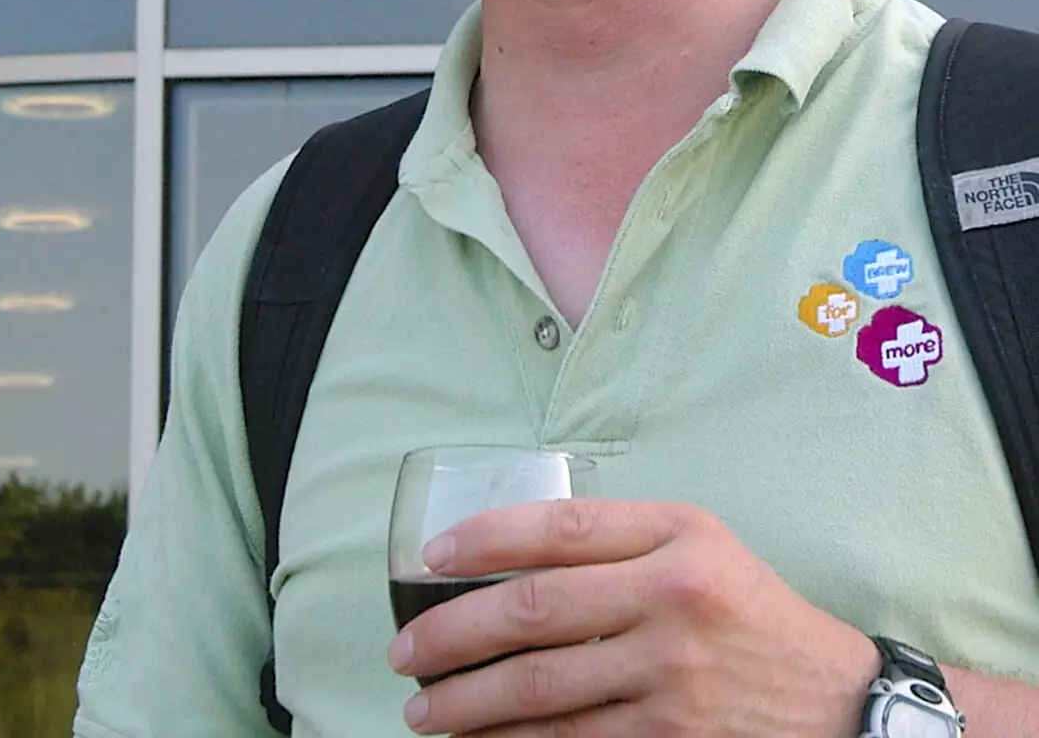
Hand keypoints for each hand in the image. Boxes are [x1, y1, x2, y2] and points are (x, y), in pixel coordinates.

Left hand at [388, 498, 878, 735]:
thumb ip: (620, 539)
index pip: (559, 528)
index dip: (484, 539)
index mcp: (677, 535)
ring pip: (541, 689)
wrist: (833, 700)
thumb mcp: (699, 545)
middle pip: (535, 611)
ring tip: (423, 708)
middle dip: (452, 634)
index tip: (432, 558)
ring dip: (467, 703)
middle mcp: (673, 599)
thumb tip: (510, 551)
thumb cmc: (748, 610)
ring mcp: (672, 676)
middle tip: (404, 651)